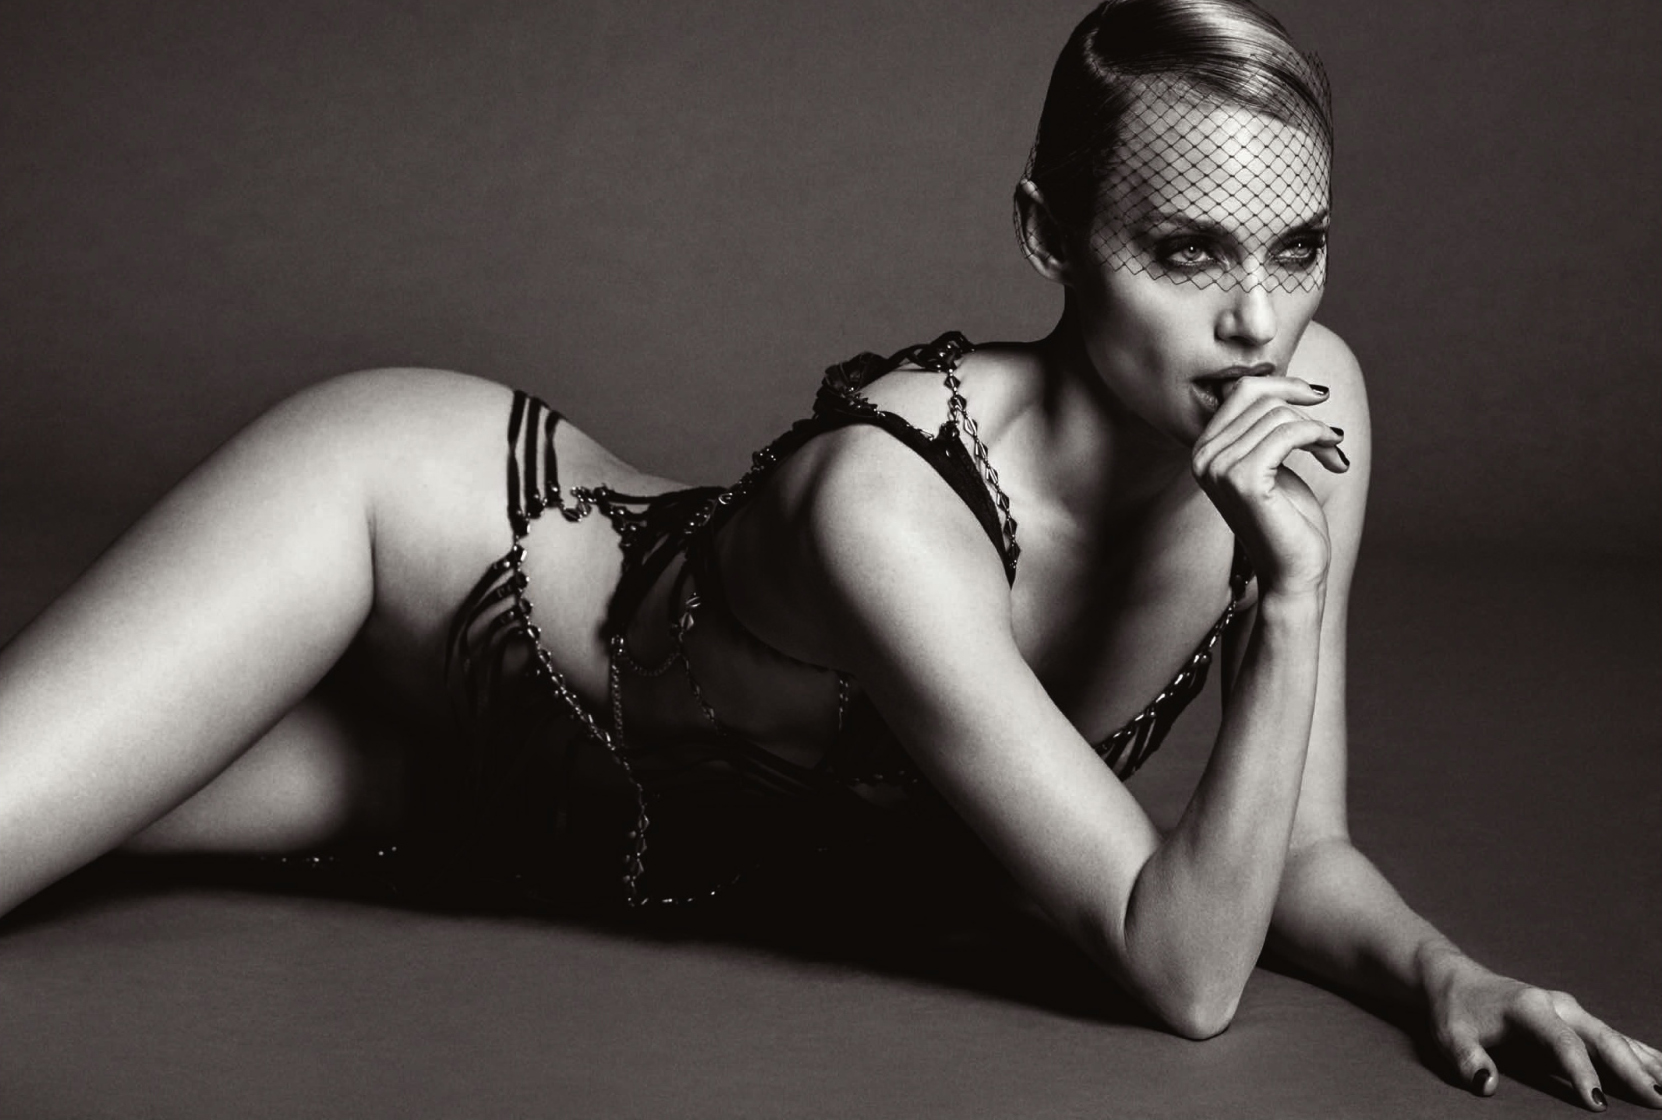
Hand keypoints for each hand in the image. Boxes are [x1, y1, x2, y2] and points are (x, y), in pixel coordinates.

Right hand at [1190, 376, 1344, 598]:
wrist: (1293, 572)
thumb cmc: (1287, 520)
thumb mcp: (1273, 461)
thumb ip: (1265, 425)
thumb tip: (1280, 378)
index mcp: (1204, 450)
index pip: (1241, 391)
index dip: (1285, 386)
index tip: (1317, 398)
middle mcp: (1202, 457)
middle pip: (1260, 397)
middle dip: (1305, 409)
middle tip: (1332, 436)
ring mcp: (1219, 469)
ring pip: (1279, 415)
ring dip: (1318, 430)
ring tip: (1334, 453)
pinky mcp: (1243, 480)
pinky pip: (1288, 434)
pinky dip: (1318, 438)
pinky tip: (1334, 459)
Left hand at [1420, 945, 1661, 1109]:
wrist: (1454, 979)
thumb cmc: (1454, 1011)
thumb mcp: (1450, 1035)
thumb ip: (1467, 1059)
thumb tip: (1486, 1085)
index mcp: (1528, 1007)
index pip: (1563, 1043)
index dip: (1581, 1073)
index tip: (1598, 1104)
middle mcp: (1556, 1005)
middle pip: (1601, 1037)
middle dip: (1632, 1070)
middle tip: (1659, 1100)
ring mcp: (1568, 1009)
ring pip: (1614, 1036)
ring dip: (1645, 1061)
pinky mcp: (1572, 1018)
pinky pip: (1612, 1036)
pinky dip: (1638, 1052)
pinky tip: (1661, 1067)